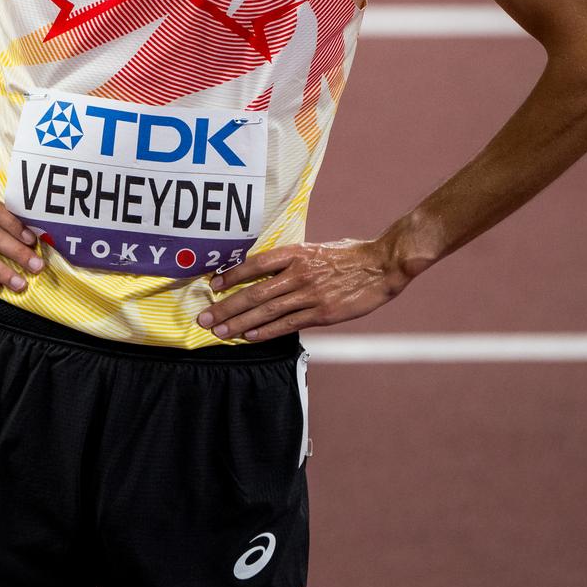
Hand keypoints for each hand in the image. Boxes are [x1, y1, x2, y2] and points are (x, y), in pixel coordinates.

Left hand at [196, 238, 411, 341]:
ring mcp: (310, 295)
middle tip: (204, 317)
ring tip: (219, 332)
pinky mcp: (322, 313)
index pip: (254, 264)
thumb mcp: (316, 249)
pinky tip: (248, 337)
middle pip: (254, 292)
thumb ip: (291, 260)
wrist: (382, 265)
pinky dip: (265, 332)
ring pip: (266, 311)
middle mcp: (298, 273)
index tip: (212, 285)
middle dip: (226, 307)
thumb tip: (266, 270)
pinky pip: (288, 324)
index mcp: (295, 254)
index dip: (231, 275)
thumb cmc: (349, 255)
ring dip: (239, 323)